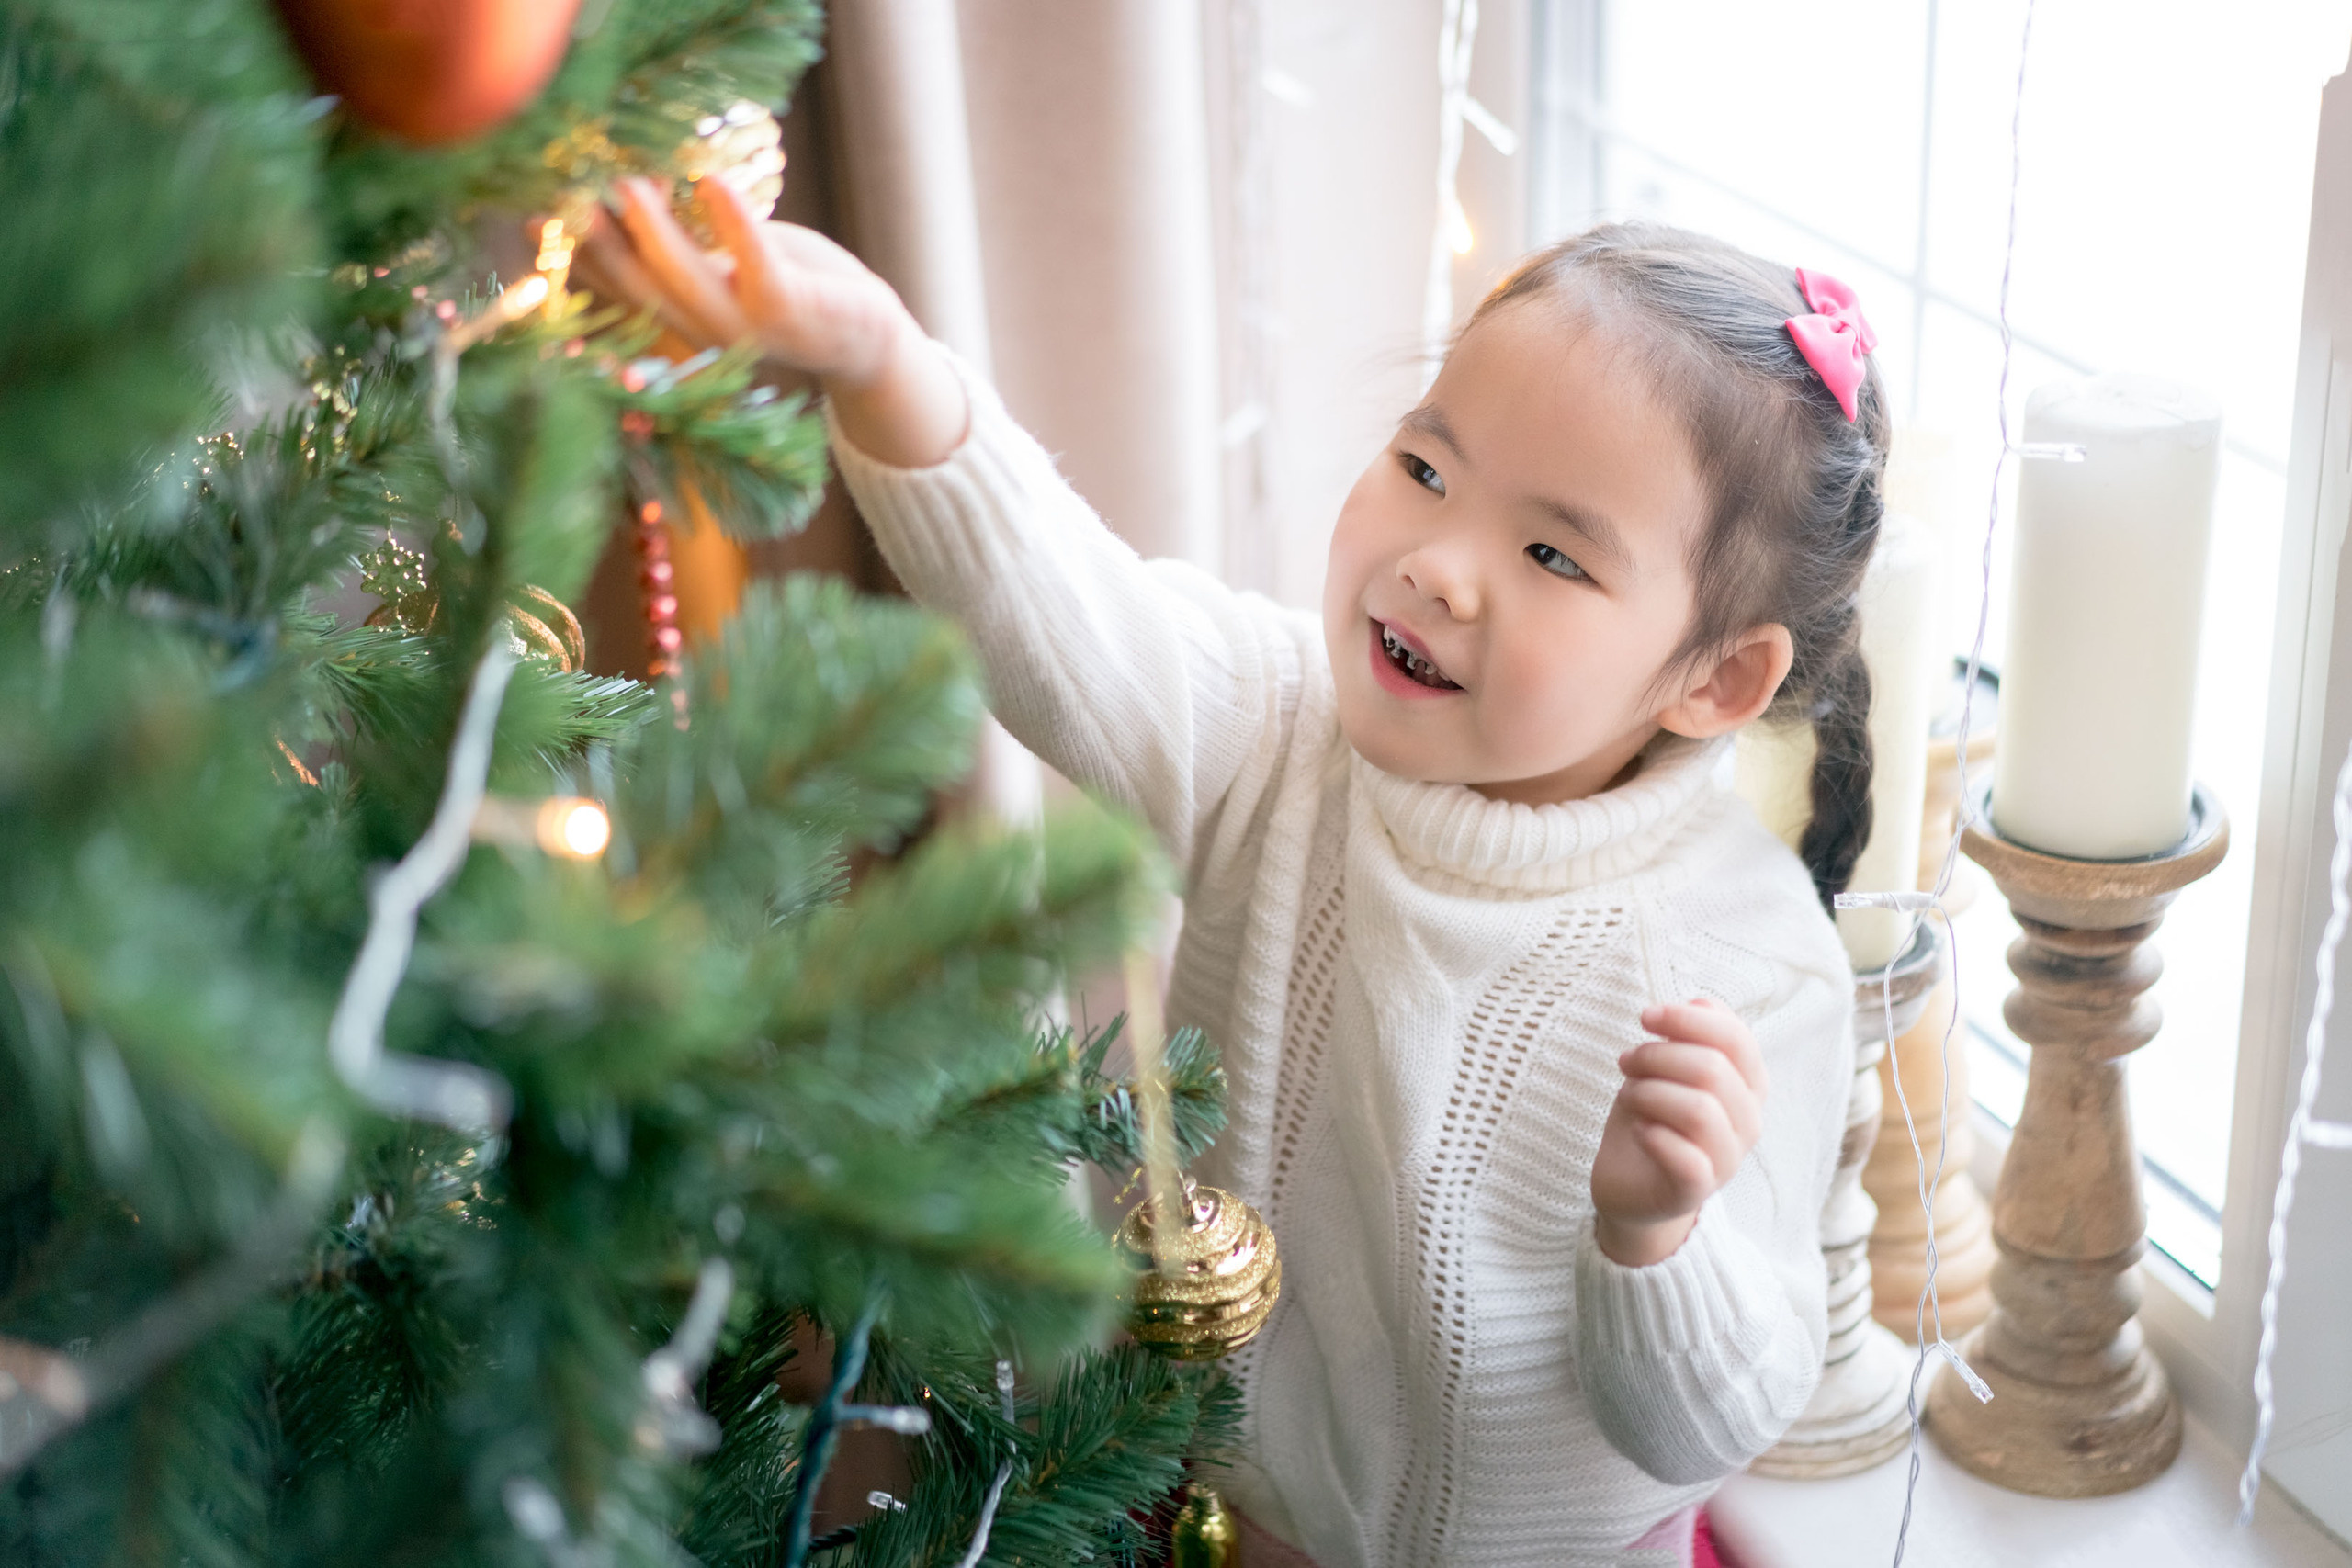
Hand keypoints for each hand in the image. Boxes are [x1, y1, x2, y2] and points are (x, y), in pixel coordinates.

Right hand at [574, 176, 967, 466]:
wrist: (865, 338)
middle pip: (637, 284)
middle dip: (596, 240)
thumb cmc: (794, 288)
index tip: (531, 214)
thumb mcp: (725, 263)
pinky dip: (734, 226)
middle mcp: (702, 330)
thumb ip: (683, 240)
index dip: (572, 253)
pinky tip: (712, 183)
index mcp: (681, 319)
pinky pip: (755, 268)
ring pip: (684, 280)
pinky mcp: (788, 309)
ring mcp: (745, 326)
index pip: (615, 286)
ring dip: (654, 230)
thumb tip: (627, 194)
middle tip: (563, 190)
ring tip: (629, 180)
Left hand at [1589, 998, 1766, 1266]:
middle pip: (1713, 1070)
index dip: (1689, 1019)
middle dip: (1658, 1055)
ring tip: (1628, 1094)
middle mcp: (1748, 1122)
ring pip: (1700, 1110)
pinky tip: (1637, 1128)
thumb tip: (1700, 999)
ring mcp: (1728, 1160)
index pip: (1737, 1039)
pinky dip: (1654, 1136)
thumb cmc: (1652, 1117)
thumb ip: (1689, 1037)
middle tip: (1626, 1060)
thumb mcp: (1666, 1069)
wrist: (1631, 1184)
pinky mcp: (1697, 1191)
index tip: (1646, 1016)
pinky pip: (1688, 1159)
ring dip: (1650, 1092)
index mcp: (1748, 1085)